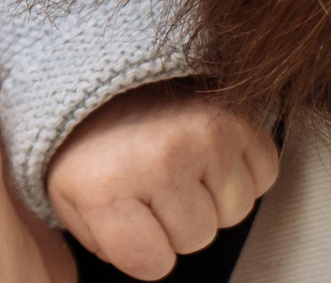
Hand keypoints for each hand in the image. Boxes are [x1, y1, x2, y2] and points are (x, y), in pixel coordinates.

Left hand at [47, 85, 277, 279]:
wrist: (104, 68)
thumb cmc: (86, 137)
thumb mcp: (66, 195)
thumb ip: (100, 240)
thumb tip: (146, 260)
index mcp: (106, 184)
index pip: (153, 264)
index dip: (143, 248)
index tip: (129, 218)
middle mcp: (160, 159)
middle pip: (198, 240)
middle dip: (176, 221)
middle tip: (151, 182)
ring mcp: (205, 136)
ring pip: (234, 212)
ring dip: (211, 196)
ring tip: (177, 163)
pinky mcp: (240, 117)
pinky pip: (263, 176)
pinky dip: (241, 170)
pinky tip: (205, 151)